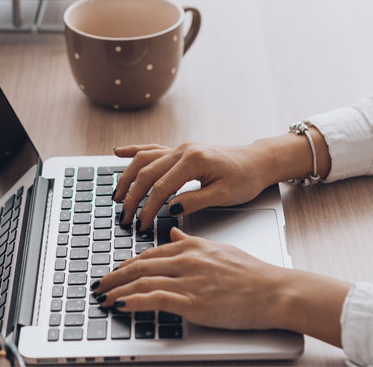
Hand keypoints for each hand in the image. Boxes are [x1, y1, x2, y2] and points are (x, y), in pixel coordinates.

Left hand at [94, 228, 351, 345]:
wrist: (274, 290)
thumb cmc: (253, 273)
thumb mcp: (219, 249)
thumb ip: (193, 241)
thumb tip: (176, 232)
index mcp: (192, 247)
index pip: (150, 253)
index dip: (128, 263)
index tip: (116, 271)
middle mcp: (186, 260)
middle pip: (140, 265)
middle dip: (115, 275)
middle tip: (100, 284)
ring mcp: (188, 280)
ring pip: (142, 281)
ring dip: (118, 290)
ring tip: (103, 297)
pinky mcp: (192, 301)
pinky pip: (154, 299)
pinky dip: (133, 301)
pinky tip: (120, 305)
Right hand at [113, 142, 275, 229]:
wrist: (257, 162)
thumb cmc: (245, 178)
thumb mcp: (224, 195)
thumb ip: (195, 200)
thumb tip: (171, 208)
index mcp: (194, 160)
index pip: (161, 187)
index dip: (148, 208)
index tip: (141, 224)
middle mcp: (183, 150)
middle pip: (146, 173)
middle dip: (132, 197)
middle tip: (124, 217)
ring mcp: (179, 148)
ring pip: (144, 159)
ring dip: (127, 176)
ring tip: (116, 195)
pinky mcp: (180, 151)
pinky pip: (152, 149)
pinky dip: (134, 151)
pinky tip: (118, 153)